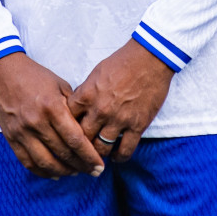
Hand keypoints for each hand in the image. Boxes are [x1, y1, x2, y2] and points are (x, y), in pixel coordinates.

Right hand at [0, 53, 103, 178]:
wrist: (2, 71)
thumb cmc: (35, 76)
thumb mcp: (60, 85)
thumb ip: (73, 107)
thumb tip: (89, 127)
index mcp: (52, 107)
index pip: (75, 140)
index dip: (89, 156)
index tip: (100, 165)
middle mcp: (37, 122)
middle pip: (63, 154)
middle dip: (81, 166)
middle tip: (94, 171)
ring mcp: (22, 132)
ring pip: (46, 163)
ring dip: (64, 171)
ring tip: (76, 172)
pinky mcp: (11, 138)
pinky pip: (28, 162)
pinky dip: (42, 172)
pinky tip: (55, 173)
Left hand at [68, 40, 173, 162]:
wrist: (150, 58)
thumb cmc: (122, 62)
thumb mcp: (96, 73)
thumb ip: (85, 93)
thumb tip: (77, 109)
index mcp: (87, 95)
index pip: (68, 120)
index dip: (66, 129)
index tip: (68, 135)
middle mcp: (100, 110)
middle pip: (82, 138)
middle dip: (79, 146)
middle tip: (79, 152)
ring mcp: (119, 119)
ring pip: (101, 148)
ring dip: (98, 154)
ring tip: (97, 157)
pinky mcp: (137, 125)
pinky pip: (125, 150)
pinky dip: (119, 157)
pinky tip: (116, 157)